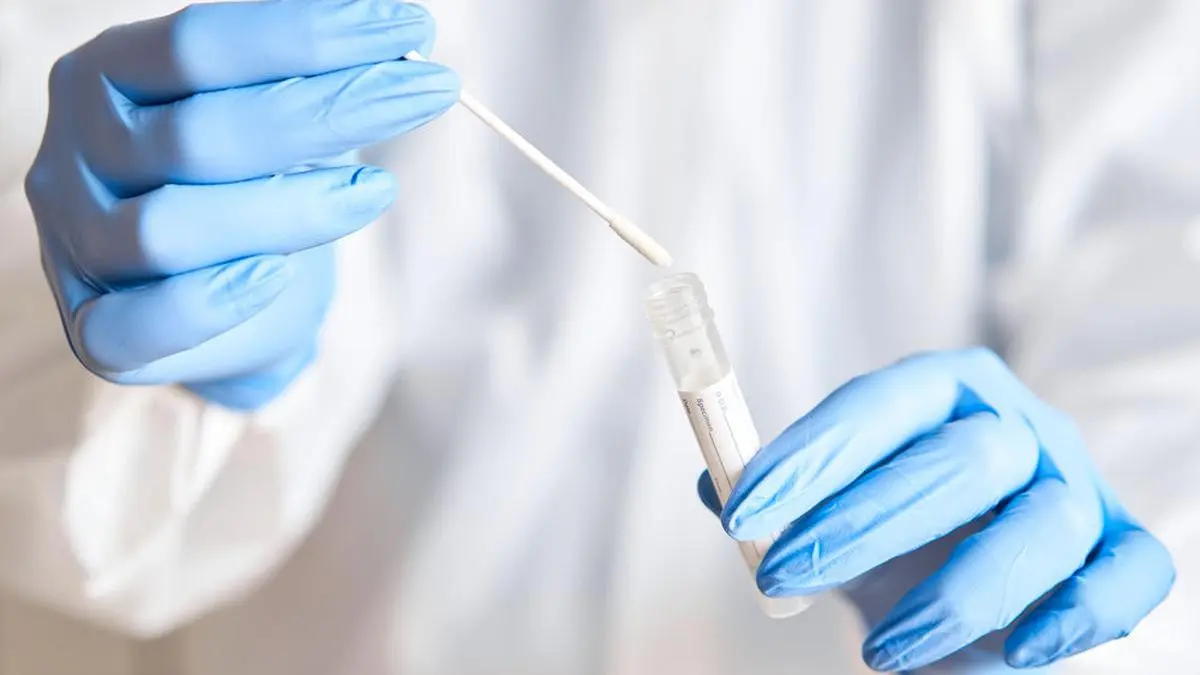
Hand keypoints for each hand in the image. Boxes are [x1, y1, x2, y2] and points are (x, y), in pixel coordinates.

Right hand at [25, 0, 458, 408]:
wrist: (234, 302)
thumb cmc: (255, 185)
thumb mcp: (280, 118)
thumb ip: (310, 77)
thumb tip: (399, 32)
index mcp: (111, 74)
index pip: (199, 44)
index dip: (309, 36)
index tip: (407, 28)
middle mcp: (79, 152)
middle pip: (199, 136)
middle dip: (329, 112)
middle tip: (427, 93)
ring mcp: (78, 245)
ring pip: (169, 231)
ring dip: (289, 212)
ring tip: (378, 192)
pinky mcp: (96, 331)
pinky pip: (135, 327)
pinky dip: (209, 304)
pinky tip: (278, 275)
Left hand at [698, 348, 1174, 670]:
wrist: (977, 577)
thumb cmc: (897, 531)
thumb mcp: (835, 507)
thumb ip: (783, 497)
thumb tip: (715, 485)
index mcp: (943, 392)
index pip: (878, 405)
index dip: (810, 456)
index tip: (744, 513)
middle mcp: (1017, 427)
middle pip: (958, 460)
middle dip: (861, 523)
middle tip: (782, 577)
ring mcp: (1076, 486)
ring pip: (1040, 525)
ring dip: (957, 594)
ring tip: (876, 650)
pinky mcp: (1119, 549)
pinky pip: (1127, 574)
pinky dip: (1078, 615)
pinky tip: (1015, 652)